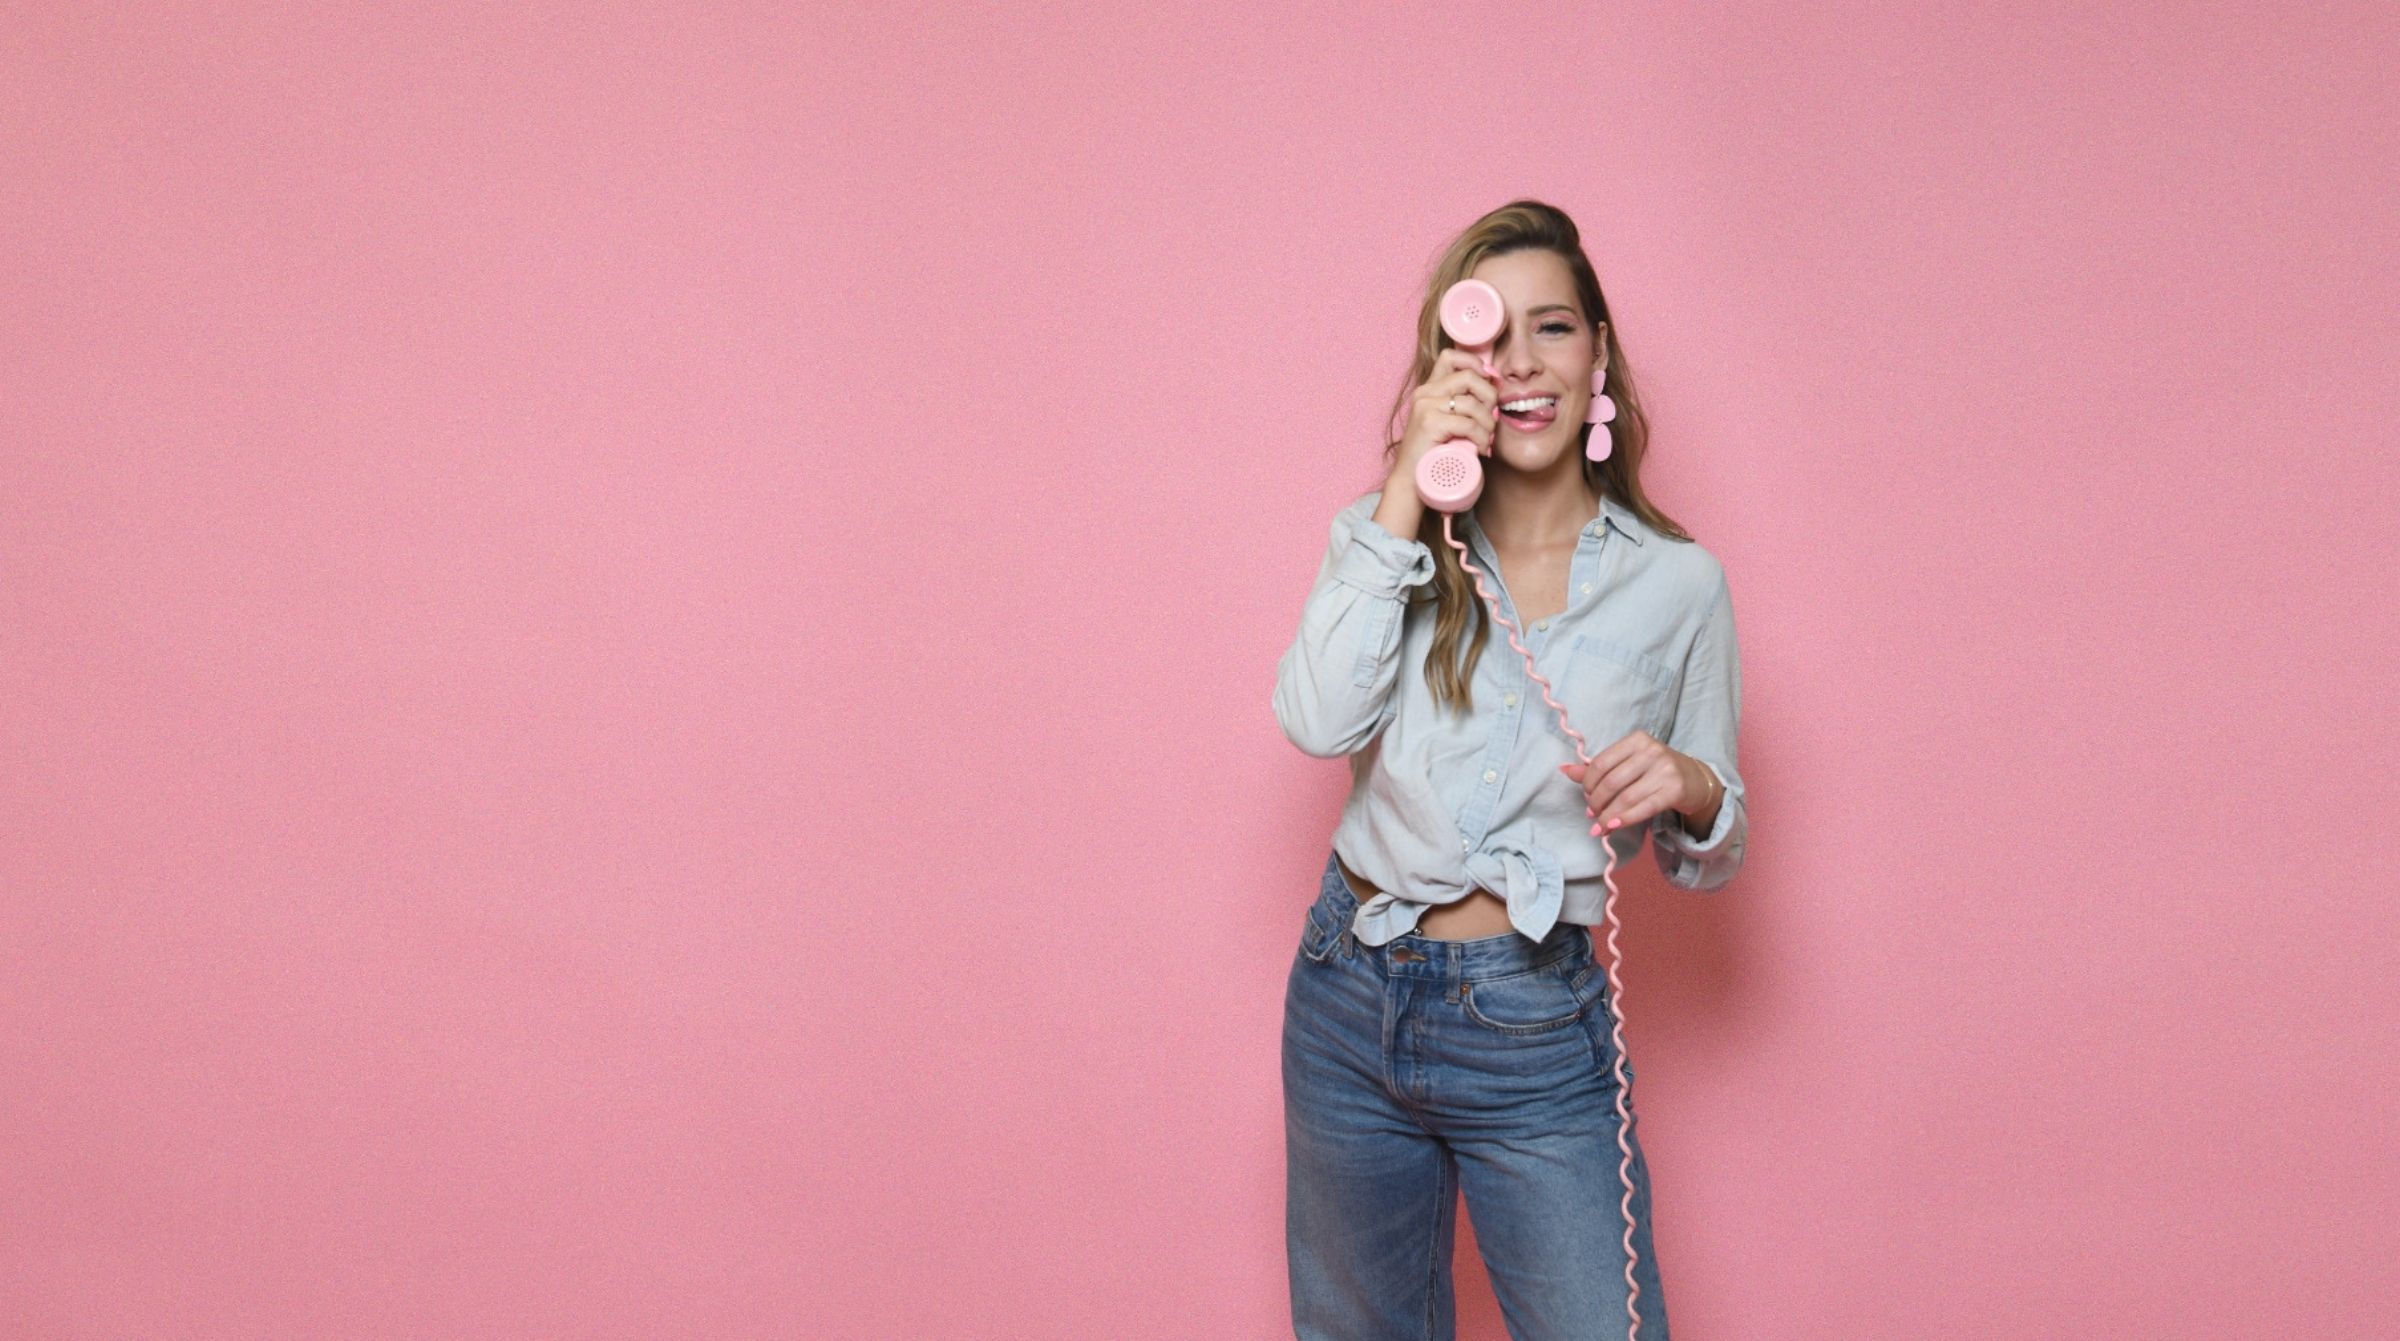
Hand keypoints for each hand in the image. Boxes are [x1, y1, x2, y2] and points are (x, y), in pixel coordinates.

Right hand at [1394, 349, 1496, 484]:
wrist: (1411, 480)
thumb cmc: (1435, 453)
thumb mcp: (1449, 422)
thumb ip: (1464, 405)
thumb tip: (1496, 390)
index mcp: (1429, 389)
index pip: (1451, 356)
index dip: (1475, 363)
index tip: (1490, 382)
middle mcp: (1425, 392)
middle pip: (1469, 376)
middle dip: (1489, 396)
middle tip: (1492, 417)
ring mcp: (1425, 406)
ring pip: (1472, 403)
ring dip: (1487, 423)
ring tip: (1486, 439)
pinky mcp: (1429, 423)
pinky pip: (1468, 423)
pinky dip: (1481, 437)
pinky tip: (1480, 448)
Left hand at [1557, 732, 1705, 836]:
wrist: (1695, 780)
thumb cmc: (1655, 771)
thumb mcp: (1628, 764)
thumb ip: (1597, 769)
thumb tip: (1564, 770)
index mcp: (1637, 740)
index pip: (1601, 763)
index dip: (1588, 784)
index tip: (1586, 797)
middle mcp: (1652, 751)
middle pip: (1611, 782)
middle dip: (1596, 802)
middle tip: (1592, 814)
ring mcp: (1665, 770)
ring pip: (1626, 798)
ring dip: (1608, 816)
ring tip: (1600, 826)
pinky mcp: (1675, 790)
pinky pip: (1644, 808)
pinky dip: (1625, 819)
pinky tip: (1613, 827)